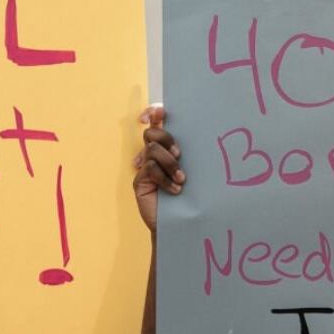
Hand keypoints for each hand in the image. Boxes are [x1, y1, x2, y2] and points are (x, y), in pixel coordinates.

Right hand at [133, 104, 184, 231]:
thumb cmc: (192, 195)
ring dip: (169, 163)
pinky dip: (164, 179)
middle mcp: (154, 155)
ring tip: (181, 179)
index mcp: (168, 148)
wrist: (183, 222)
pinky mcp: (140, 181)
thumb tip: (194, 131)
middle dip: (166, 139)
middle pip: (152, 133)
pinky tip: (174, 190)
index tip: (159, 112)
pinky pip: (150, 169)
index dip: (153, 113)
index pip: (156, 123)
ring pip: (152, 150)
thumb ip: (189, 151)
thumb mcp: (194, 169)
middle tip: (179, 154)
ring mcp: (145, 168)